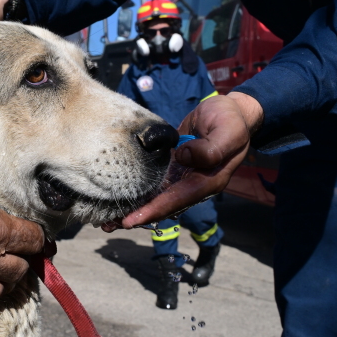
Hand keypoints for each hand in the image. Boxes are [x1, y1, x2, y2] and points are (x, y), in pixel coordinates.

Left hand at [106, 93, 263, 229]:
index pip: (176, 201)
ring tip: (107, 218)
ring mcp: (181, 177)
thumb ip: (211, 148)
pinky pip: (153, 183)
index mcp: (206, 182)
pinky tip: (118, 194)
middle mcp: (192, 185)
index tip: (130, 220)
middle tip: (108, 225)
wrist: (229, 112)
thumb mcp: (227, 132)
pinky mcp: (173, 167)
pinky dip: (136, 190)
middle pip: (161, 207)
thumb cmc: (230, 121)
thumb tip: (186, 157)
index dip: (153, 211)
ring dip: (133, 208)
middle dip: (137, 217)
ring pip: (155, 198)